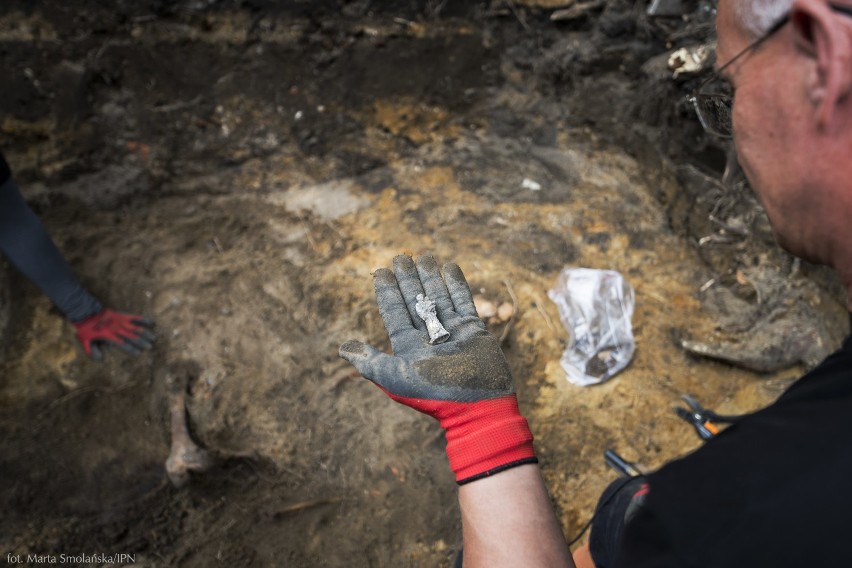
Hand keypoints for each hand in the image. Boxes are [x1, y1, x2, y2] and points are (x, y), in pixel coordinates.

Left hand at [72, 309, 155, 360]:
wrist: (86, 312)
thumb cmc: (86, 329)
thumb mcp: (85, 341)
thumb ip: (92, 351)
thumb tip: (100, 360)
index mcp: (108, 336)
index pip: (122, 344)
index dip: (130, 349)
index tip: (138, 354)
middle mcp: (116, 329)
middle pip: (131, 336)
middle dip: (141, 342)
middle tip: (149, 347)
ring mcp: (120, 321)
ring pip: (135, 327)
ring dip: (145, 333)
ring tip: (153, 338)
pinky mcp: (122, 315)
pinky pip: (135, 317)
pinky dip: (143, 320)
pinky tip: (152, 322)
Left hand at [339, 255, 535, 483]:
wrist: (477, 405)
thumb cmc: (434, 394)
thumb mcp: (396, 378)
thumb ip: (370, 362)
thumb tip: (342, 349)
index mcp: (409, 348)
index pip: (394, 314)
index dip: (387, 293)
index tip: (380, 272)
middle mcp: (429, 338)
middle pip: (415, 301)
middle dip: (407, 279)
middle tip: (400, 256)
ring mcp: (452, 332)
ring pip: (438, 297)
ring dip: (430, 277)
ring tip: (423, 255)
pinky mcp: (473, 330)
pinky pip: (463, 301)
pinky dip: (456, 284)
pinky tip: (449, 266)